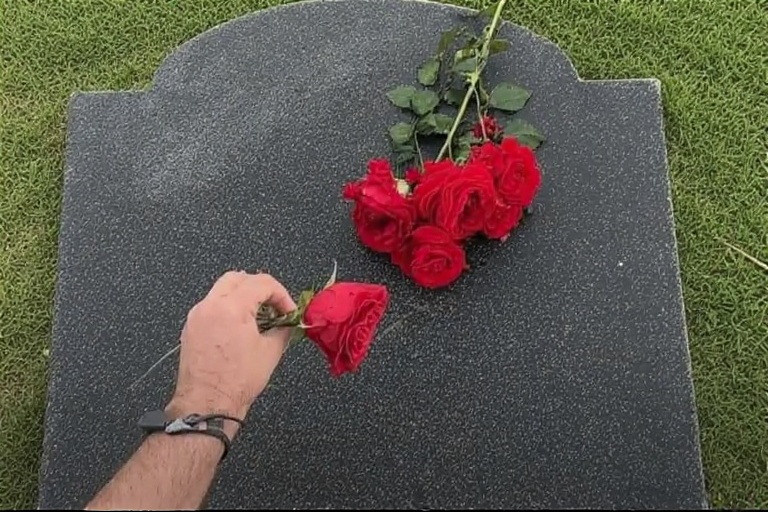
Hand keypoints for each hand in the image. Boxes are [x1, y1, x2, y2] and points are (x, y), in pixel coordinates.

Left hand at [167, 271, 296, 430]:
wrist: (208, 404)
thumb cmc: (235, 382)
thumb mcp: (270, 352)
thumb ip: (282, 330)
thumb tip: (288, 324)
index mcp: (232, 308)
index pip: (261, 283)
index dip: (281, 294)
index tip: (288, 310)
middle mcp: (210, 306)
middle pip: (238, 278)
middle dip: (259, 287)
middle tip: (273, 305)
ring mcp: (197, 316)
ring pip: (221, 290)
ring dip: (242, 296)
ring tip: (258, 316)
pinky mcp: (190, 328)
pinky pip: (211, 306)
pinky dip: (227, 308)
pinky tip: (239, 326)